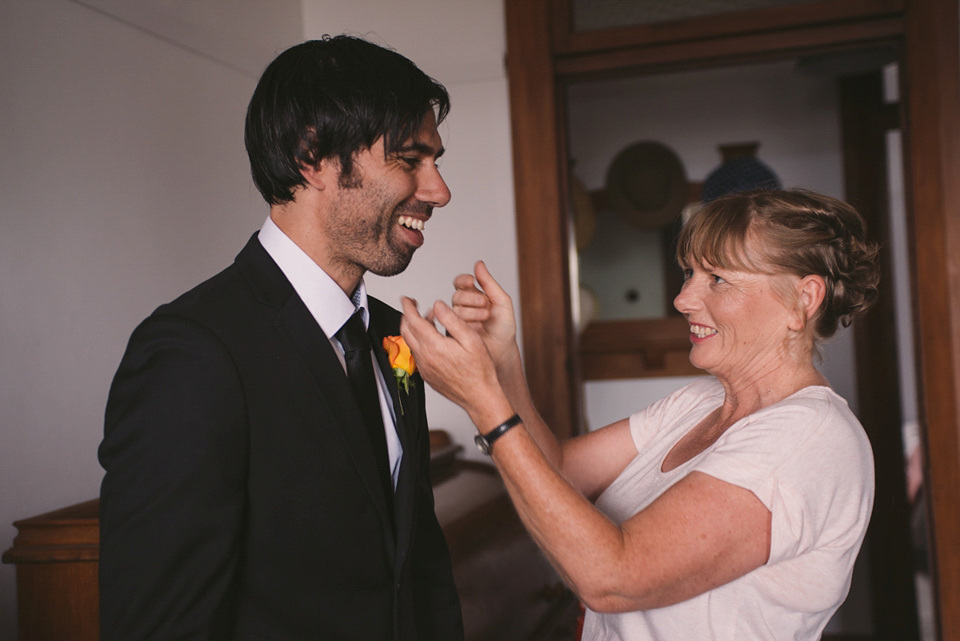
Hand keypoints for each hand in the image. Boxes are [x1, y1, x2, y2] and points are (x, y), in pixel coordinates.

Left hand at [400, 297, 505, 424]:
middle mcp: (425, 358)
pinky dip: (421, 342)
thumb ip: (452, 319)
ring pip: (412, 343)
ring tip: (431, 320)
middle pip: (406, 331)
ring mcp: (425, 368)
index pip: (413, 321)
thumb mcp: (471, 339)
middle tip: (413, 306)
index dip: (408, 307)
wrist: (480, 397)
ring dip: (416, 329)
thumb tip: (438, 305)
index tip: (407, 299)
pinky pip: (418, 354)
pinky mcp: (427, 375)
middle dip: (407, 315)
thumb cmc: (480, 371)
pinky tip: (435, 339)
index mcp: (434, 346)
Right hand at [451, 261, 516, 369]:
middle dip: (471, 298)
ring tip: (485, 317)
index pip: (460, 283)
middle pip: (457, 295)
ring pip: (454, 309)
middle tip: (485, 304)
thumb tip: (479, 264)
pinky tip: (475, 327)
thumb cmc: (503, 328)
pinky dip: (464, 323)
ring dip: (470, 311)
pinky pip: (451, 324)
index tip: (471, 282)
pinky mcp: (452, 332)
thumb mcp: (501, 302)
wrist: (503, 351)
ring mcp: (456, 320)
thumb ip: (489, 283)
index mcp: (473, 296)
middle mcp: (463, 307)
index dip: (464, 281)